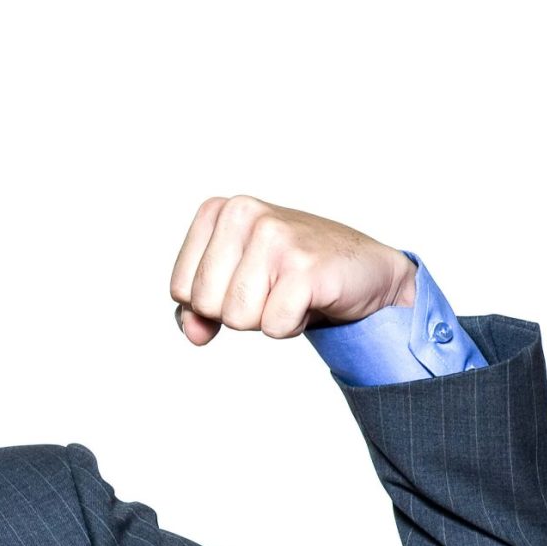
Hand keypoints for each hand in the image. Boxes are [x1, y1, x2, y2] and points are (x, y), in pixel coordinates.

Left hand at [168, 195, 415, 345]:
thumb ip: (199, 309)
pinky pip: (273, 326)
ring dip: (266, 319)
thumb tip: (193, 334)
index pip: (180, 288)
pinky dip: (292, 325)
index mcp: (218, 211)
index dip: (212, 303)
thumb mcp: (235, 282)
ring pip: (237, 318)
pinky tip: (310, 299)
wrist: (365, 271)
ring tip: (291, 292)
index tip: (247, 282)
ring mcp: (275, 236)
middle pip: (205, 304)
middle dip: (238, 312)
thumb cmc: (293, 273)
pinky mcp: (304, 266)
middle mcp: (243, 213)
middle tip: (272, 289)